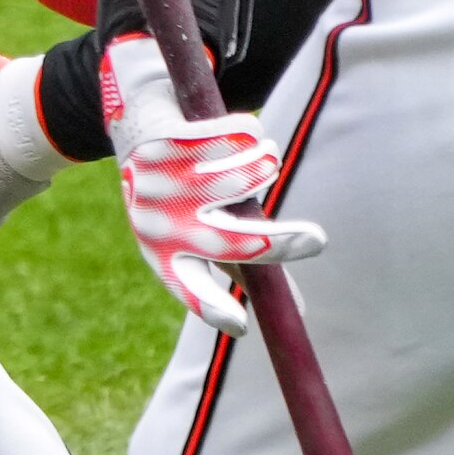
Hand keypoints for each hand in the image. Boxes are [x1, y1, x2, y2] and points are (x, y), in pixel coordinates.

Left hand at [102, 34, 323, 335]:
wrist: (135, 128)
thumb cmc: (181, 198)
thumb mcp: (201, 235)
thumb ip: (248, 269)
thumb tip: (298, 313)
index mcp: (164, 257)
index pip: (188, 290)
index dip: (212, 308)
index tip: (242, 326)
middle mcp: (160, 225)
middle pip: (225, 243)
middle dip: (277, 244)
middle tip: (318, 241)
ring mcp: (160, 183)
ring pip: (234, 181)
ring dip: (265, 167)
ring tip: (270, 159)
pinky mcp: (166, 142)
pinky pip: (228, 139)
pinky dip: (248, 135)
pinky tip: (246, 135)